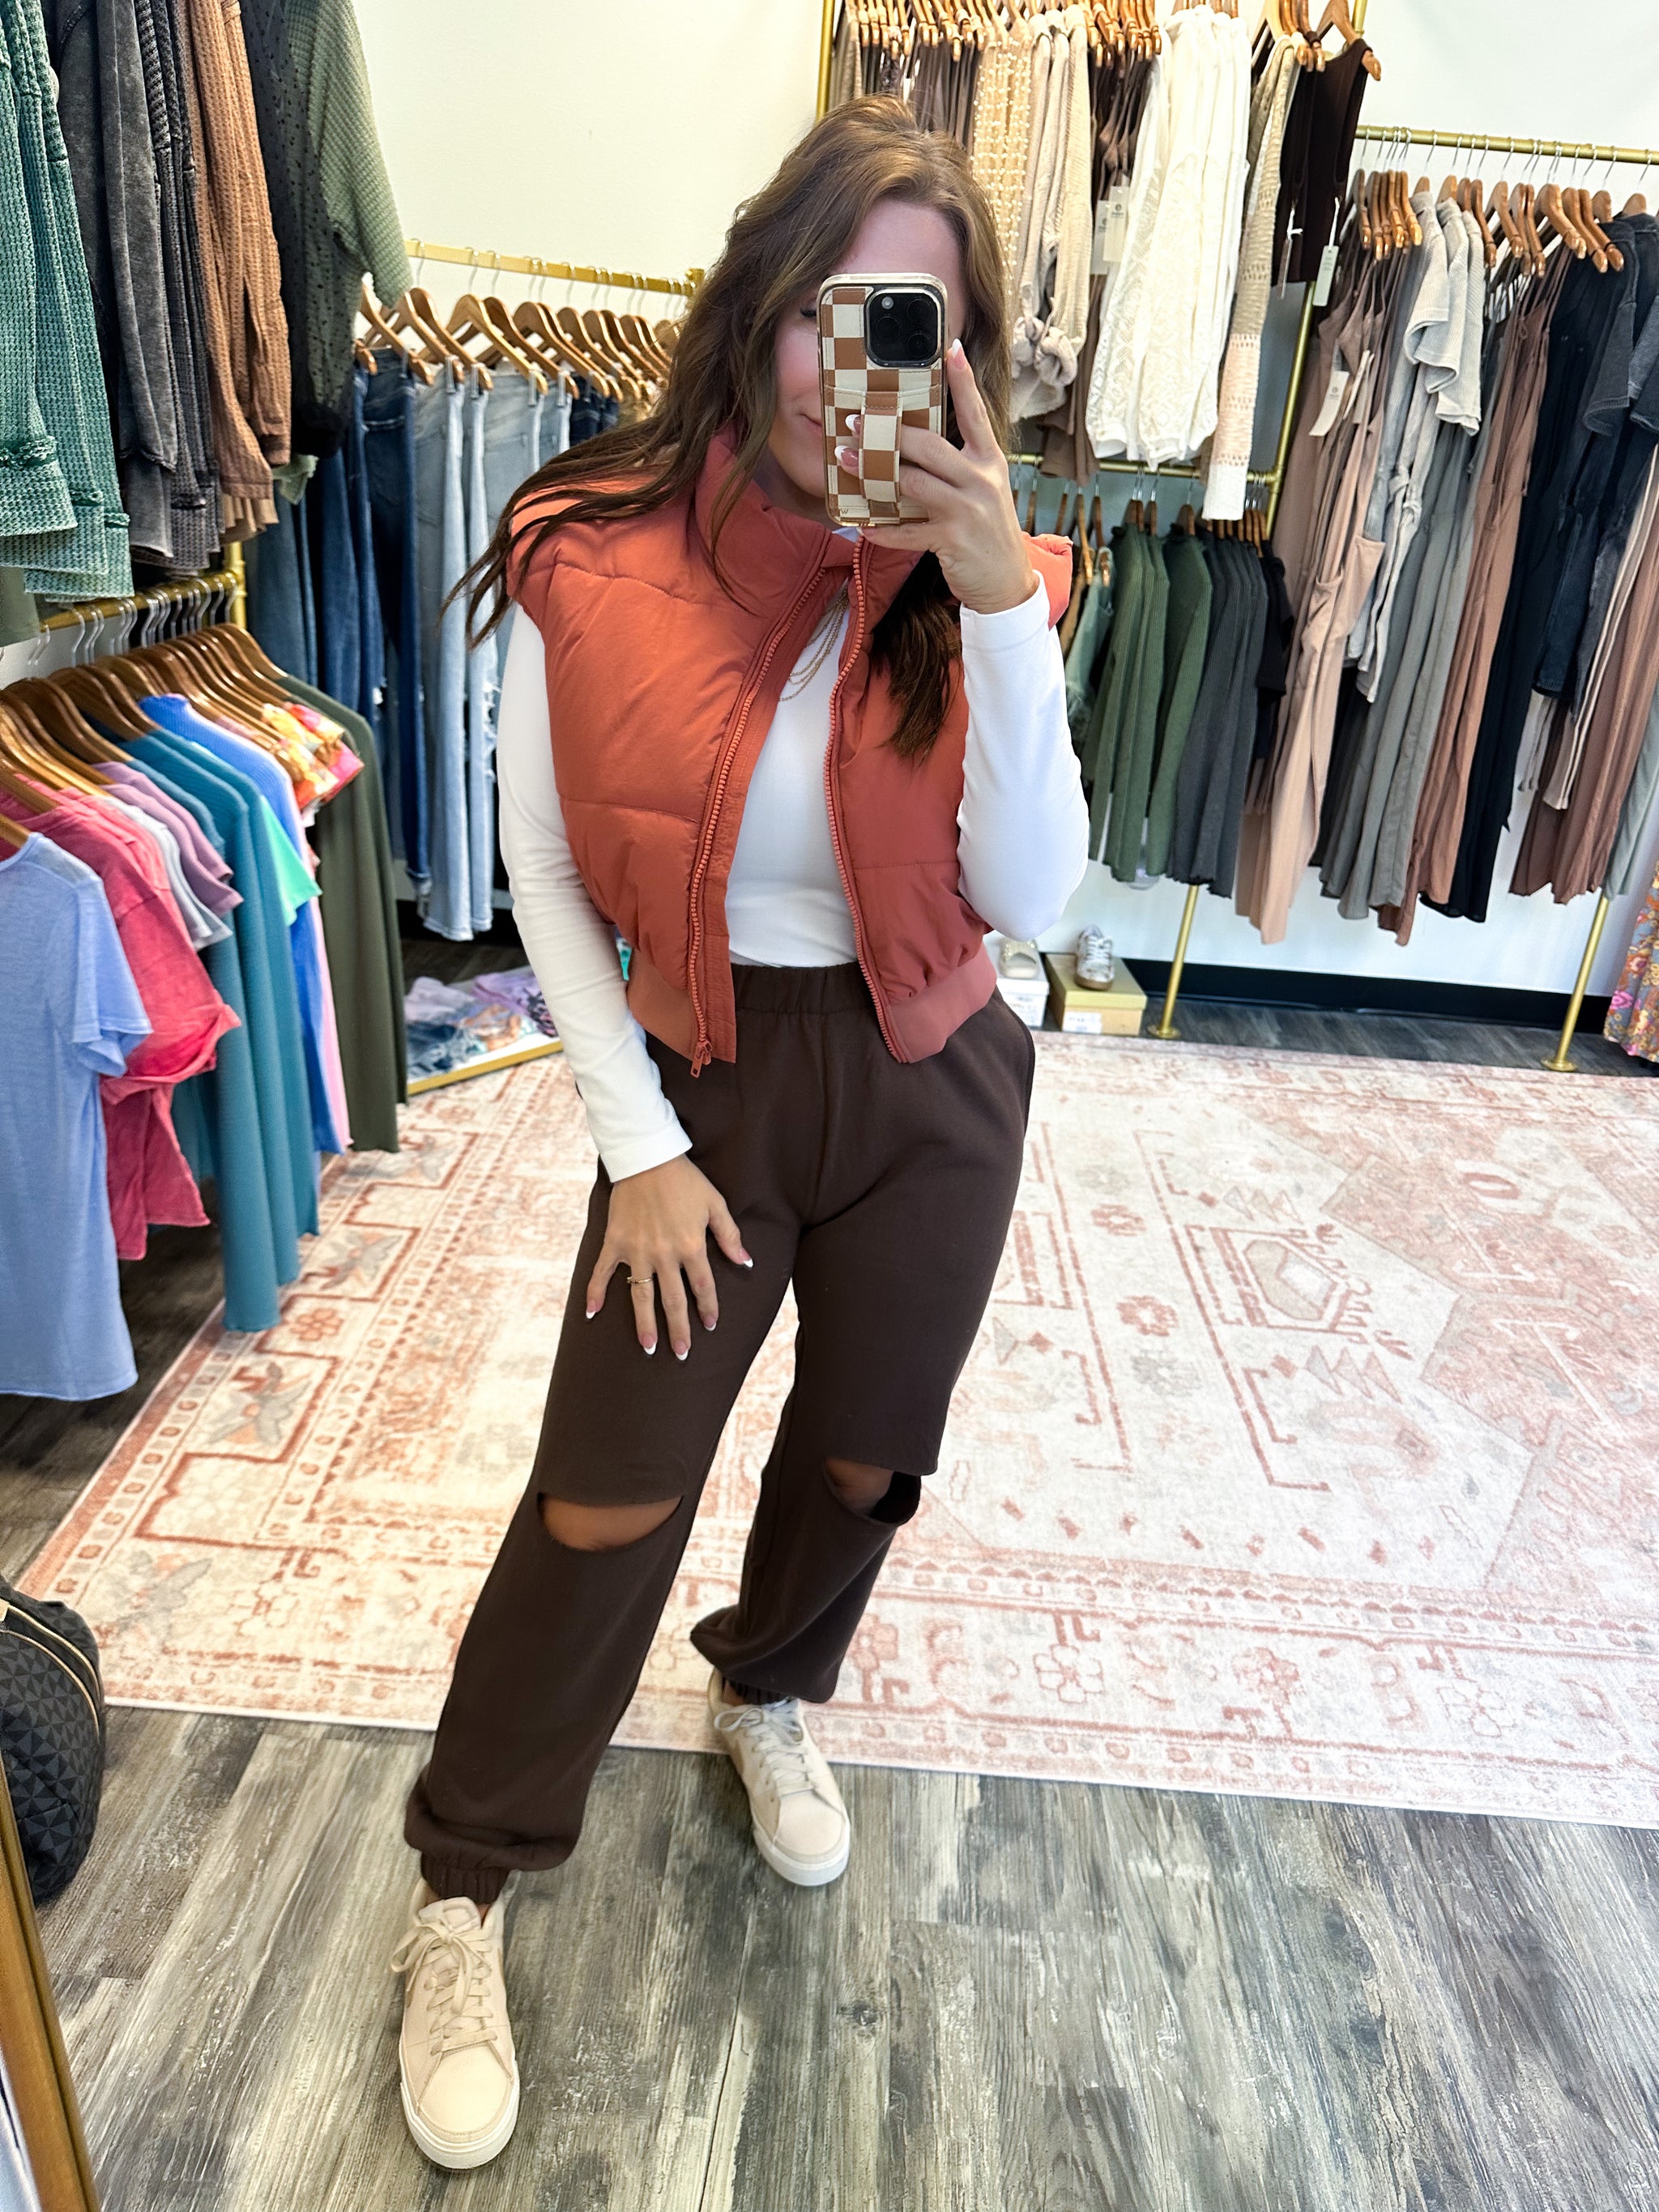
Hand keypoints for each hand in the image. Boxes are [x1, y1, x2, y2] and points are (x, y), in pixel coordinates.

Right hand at [586, 1155, 750, 1358]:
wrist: (647, 1157)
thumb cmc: (685, 1180)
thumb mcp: (715, 1204)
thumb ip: (730, 1235)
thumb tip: (746, 1262)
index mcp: (691, 1246)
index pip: (703, 1287)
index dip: (708, 1308)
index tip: (711, 1326)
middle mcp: (664, 1254)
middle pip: (674, 1300)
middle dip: (679, 1330)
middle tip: (681, 1354)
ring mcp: (637, 1251)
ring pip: (641, 1296)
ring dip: (644, 1324)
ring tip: (648, 1347)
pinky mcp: (615, 1242)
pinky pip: (603, 1272)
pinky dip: (595, 1292)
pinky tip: (590, 1315)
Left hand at [838, 340, 1036, 614]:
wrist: (1007, 584)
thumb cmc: (987, 532)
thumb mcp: (984, 491)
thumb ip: (958, 467)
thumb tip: (914, 445)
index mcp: (990, 462)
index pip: (975, 414)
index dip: (963, 381)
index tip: (950, 349)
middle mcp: (981, 480)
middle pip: (930, 445)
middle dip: (889, 432)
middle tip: (856, 422)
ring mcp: (967, 511)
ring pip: (913, 482)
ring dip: (875, 471)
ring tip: (848, 459)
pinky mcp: (952, 540)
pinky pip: (907, 531)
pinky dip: (882, 529)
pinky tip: (862, 523)